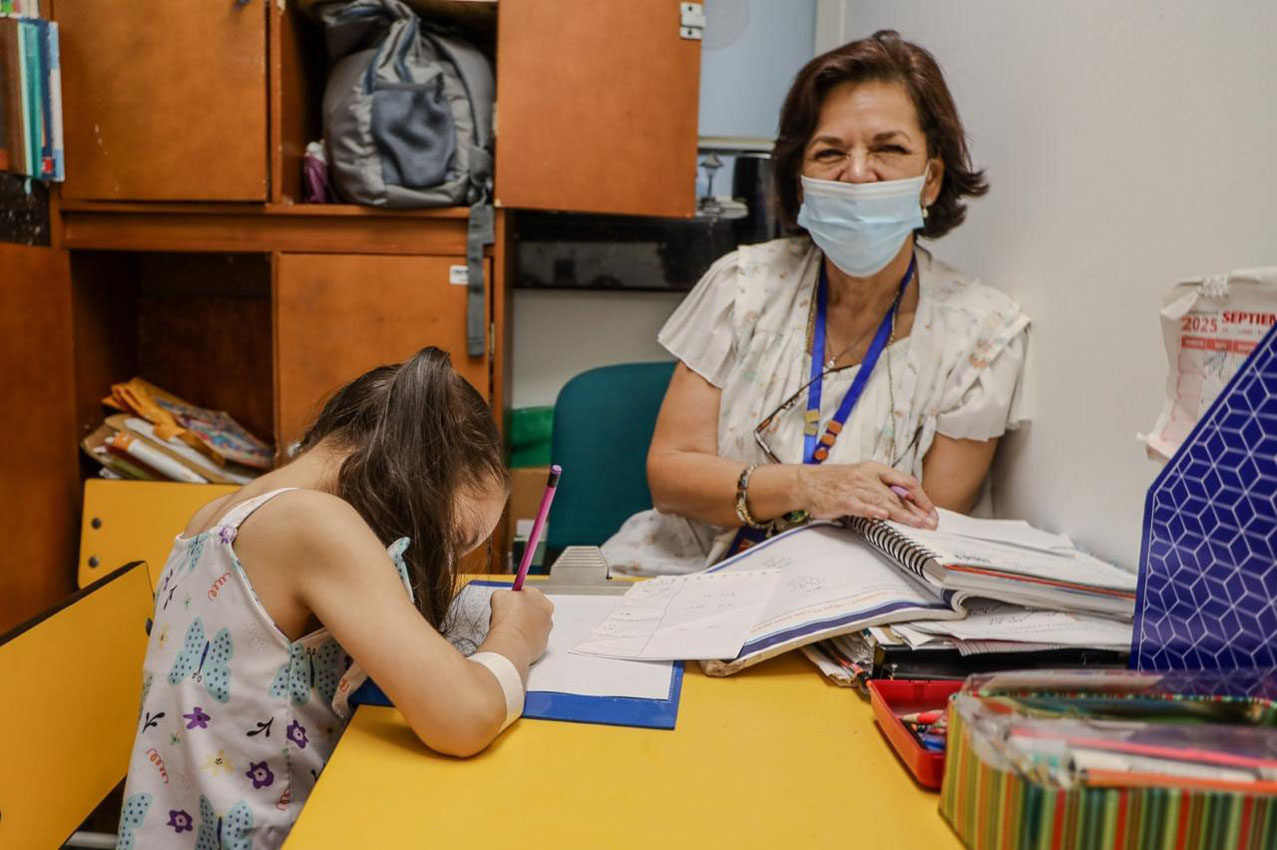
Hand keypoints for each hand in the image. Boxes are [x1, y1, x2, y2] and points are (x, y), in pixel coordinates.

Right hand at [488, 588, 553, 662]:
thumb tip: (504, 597)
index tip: (509, 602)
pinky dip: (526, 638)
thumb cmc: (506, 620)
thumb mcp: (498, 595)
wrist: (510, 645)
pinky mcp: (544, 642)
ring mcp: (547, 627)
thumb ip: (505, 593)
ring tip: (511, 629)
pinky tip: (516, 639)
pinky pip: (534, 637)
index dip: (516, 598)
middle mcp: (546, 610)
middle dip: (522, 611)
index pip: (527, 593)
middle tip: (509, 617)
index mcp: (536, 595)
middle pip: (533, 607)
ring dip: (525, 625)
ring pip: (534, 623)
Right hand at [797, 462, 938, 527]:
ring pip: (883, 502)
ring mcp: (854, 488)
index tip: (931, 512)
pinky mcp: (842, 500)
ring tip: (916, 524)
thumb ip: (882, 488)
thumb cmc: (834, 482)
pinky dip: (871, 511)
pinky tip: (882, 516)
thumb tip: (905, 504)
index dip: (921, 498)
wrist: (805, 483)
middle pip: (898, 494)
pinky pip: (860, 506)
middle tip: (930, 523)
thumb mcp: (861, 478)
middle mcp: (867, 477)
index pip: (906, 482)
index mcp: (875, 469)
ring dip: (901, 514)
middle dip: (916, 510)